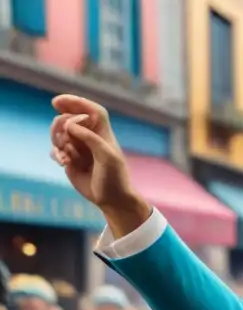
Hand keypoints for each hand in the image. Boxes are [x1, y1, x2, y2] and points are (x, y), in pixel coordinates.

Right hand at [50, 95, 141, 212]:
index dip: (75, 102)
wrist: (111, 199)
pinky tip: (64, 163)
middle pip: (68, 119)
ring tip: (66, 156)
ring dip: (57, 141)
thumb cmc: (114, 177)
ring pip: (58, 134)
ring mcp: (78, 148)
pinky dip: (56, 154)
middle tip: (64, 140)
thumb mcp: (106, 156)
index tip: (57, 102)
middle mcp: (89, 138)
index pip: (89, 110)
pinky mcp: (70, 160)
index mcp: (102, 133)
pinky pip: (55, 150)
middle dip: (60, 125)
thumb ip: (90, 137)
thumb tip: (69, 124)